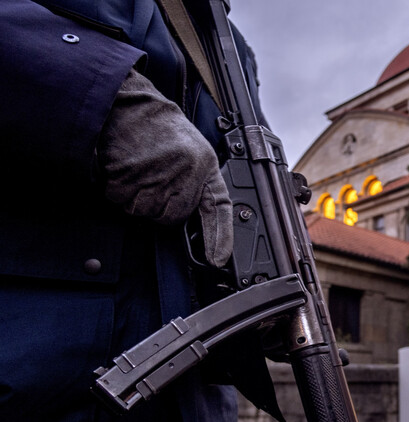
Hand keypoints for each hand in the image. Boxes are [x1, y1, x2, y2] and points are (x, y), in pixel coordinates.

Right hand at [98, 68, 232, 266]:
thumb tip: (194, 218)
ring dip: (136, 197)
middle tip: (153, 177)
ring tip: (139, 168)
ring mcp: (159, 175)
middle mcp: (186, 172)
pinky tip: (125, 167)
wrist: (128, 104)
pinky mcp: (131, 175)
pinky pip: (122, 201)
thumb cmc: (158, 128)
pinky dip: (118, 190)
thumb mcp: (190, 150)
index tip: (218, 259)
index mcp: (205, 165)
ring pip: (145, 212)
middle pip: (172, 217)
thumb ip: (196, 182)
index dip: (219, 236)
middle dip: (160, 205)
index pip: (218, 207)